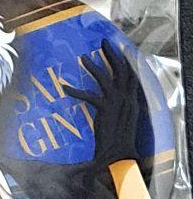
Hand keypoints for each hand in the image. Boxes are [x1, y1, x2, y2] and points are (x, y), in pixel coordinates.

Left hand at [64, 39, 142, 198]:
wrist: (120, 157)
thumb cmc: (118, 139)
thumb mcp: (118, 118)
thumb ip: (114, 105)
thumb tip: (105, 98)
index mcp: (132, 100)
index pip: (131, 74)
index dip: (124, 59)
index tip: (116, 47)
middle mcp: (127, 100)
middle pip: (122, 70)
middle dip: (112, 54)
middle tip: (103, 41)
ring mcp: (117, 105)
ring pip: (106, 79)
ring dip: (94, 67)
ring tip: (83, 58)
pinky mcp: (106, 112)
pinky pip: (91, 97)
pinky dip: (77, 91)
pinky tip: (65, 87)